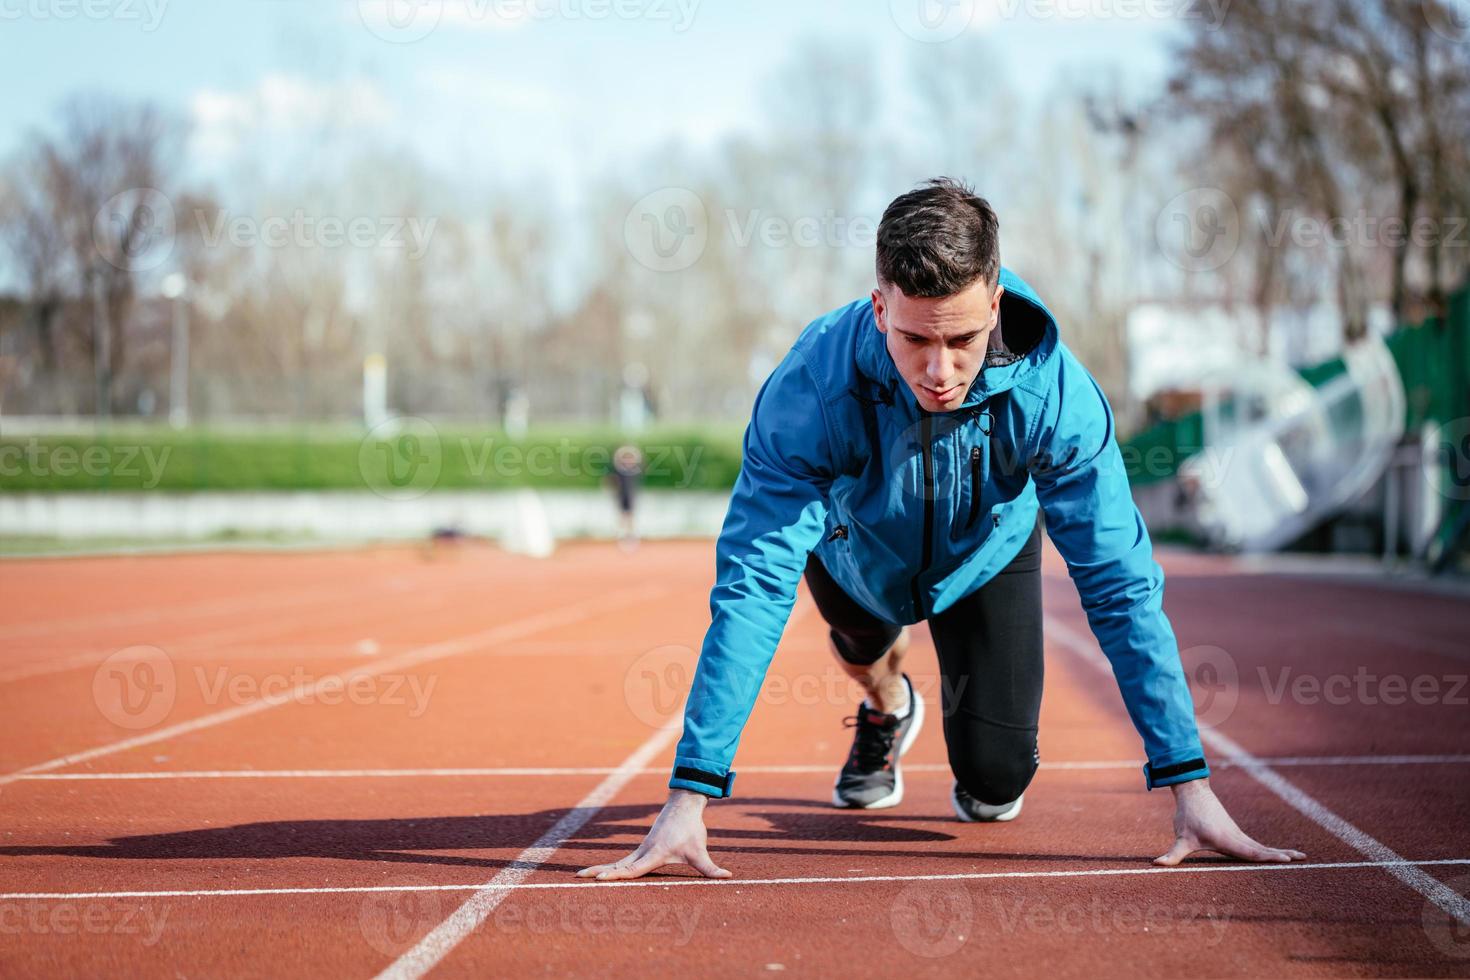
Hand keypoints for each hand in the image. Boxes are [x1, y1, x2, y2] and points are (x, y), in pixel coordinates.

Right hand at [577, 789, 732, 880]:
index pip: (632, 869)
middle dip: (598, 872)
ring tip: (580, 876)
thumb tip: (728, 877)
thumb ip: (711, 868)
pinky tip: (600, 872)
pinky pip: (623, 860)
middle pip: (617, 865)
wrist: (684, 806)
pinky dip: (610, 867)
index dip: (616, 876)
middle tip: (578, 877)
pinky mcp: (642, 848)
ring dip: (600, 869)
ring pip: (617, 862)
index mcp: (654, 853)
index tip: (599, 880)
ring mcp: (640, 849)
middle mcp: (643, 851)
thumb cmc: (691, 829)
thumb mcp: (700, 851)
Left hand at [1154, 777, 1306, 865]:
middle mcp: (1236, 837)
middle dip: (1280, 855)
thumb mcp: (1181, 838)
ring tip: (1301, 857)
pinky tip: (1281, 854)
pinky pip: (1257, 844)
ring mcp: (1238, 834)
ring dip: (1280, 852)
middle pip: (1262, 849)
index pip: (1250, 851)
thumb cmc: (1188, 816)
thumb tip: (1157, 864)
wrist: (1194, 792)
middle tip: (1301, 859)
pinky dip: (1270, 850)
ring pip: (1261, 846)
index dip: (1267, 856)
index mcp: (1227, 839)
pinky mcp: (1237, 833)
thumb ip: (1172, 854)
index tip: (1285, 859)